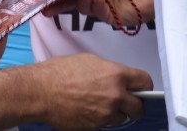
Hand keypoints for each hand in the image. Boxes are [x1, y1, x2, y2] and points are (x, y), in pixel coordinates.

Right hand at [31, 54, 152, 130]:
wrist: (42, 91)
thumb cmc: (60, 72)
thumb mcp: (90, 61)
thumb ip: (110, 71)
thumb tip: (119, 78)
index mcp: (116, 75)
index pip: (145, 82)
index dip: (144, 86)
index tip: (143, 89)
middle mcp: (115, 95)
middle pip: (139, 107)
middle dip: (135, 106)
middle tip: (129, 104)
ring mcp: (106, 113)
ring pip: (122, 118)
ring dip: (116, 113)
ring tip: (100, 105)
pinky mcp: (96, 126)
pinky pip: (105, 124)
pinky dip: (101, 119)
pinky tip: (88, 110)